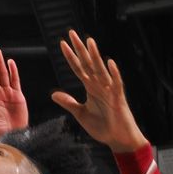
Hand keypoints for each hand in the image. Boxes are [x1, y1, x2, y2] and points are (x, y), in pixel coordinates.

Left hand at [51, 30, 147, 152]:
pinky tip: (110, 63)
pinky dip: (113, 74)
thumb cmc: (103, 127)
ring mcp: (109, 90)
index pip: (78, 68)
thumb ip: (69, 103)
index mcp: (90, 88)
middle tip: (72, 33)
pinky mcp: (118, 99)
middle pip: (87, 63)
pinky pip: (116, 84)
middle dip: (80, 49)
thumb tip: (53, 94)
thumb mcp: (80, 114)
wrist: (118, 140)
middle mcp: (99, 85)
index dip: (70, 56)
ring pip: (100, 70)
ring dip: (95, 56)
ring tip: (89, 42)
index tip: (62, 43)